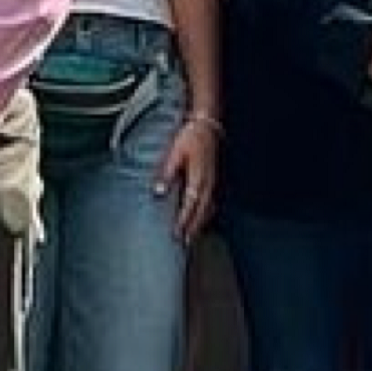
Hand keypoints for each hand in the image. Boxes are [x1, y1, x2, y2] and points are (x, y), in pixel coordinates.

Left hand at [155, 114, 219, 240]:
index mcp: (199, 179)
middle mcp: (208, 184)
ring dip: (199, 224)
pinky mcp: (213, 180)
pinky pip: (210, 203)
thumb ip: (166, 173)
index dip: (183, 222)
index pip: (190, 206)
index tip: (176, 235)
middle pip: (201, 212)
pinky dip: (205, 214)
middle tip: (183, 244)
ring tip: (190, 237)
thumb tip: (158, 192)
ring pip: (207, 209)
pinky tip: (200, 219)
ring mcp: (213, 183)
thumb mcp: (174, 152)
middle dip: (192, 229)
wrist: (208, 126)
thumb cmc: (190, 138)